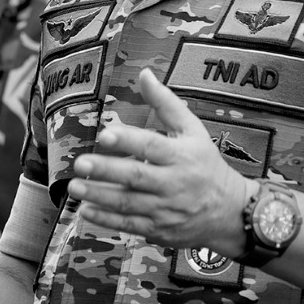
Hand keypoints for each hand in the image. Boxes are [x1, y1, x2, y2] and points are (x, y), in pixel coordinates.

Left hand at [67, 69, 250, 255]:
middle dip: (106, 171)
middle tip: (80, 163)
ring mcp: (165, 209)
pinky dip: (107, 220)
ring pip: (128, 203)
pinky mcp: (159, 229)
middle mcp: (173, 183)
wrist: (229, 211)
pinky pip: (129, 225)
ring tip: (75, 187)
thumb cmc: (206, 164)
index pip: (151, 146)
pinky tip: (86, 210)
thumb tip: (145, 74)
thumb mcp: (193, 130)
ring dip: (99, 196)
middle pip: (136, 176)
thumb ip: (166, 103)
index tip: (105, 135)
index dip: (128, 141)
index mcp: (181, 155)